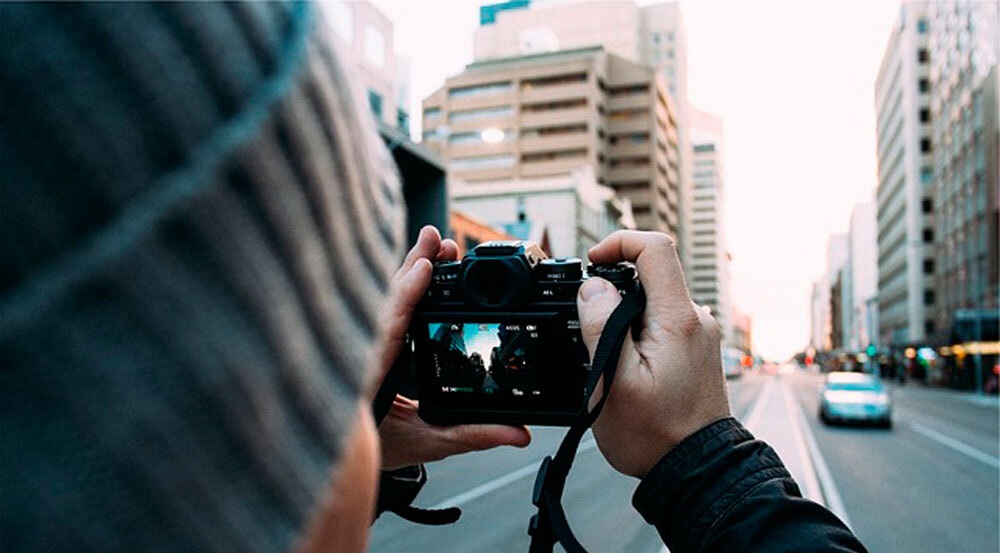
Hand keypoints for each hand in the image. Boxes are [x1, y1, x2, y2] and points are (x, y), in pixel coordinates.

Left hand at [374, 226, 530, 470]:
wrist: (345, 459)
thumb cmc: (381, 450)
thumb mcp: (429, 443)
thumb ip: (473, 434)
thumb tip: (518, 433)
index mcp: (368, 377)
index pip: (385, 328)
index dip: (404, 295)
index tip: (424, 267)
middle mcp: (362, 353)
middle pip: (385, 301)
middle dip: (413, 267)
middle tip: (438, 241)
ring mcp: (364, 345)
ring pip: (382, 300)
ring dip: (410, 271)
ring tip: (436, 247)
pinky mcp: (371, 342)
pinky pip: (385, 309)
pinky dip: (404, 286)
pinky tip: (422, 269)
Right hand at [576, 231, 730, 477]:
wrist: (695, 471)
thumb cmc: (654, 435)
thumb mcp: (613, 382)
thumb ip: (601, 327)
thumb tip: (593, 288)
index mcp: (677, 319)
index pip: (655, 249)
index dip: (619, 243)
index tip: (592, 262)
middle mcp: (695, 319)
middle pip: (650, 276)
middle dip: (613, 293)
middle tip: (589, 331)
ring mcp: (697, 335)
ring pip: (652, 303)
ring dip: (623, 320)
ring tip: (610, 364)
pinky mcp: (694, 350)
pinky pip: (660, 324)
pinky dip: (637, 335)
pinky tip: (627, 371)